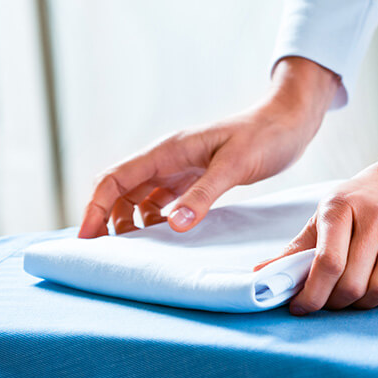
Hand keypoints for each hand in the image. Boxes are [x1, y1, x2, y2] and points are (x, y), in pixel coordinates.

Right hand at [77, 57, 339, 237]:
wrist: (290, 122)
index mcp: (168, 151)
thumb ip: (203, 195)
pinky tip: (166, 237)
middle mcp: (169, 158)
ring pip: (142, 197)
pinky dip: (158, 219)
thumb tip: (172, 225)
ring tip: (135, 252)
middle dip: (108, 220)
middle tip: (108, 256)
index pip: (115, 179)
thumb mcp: (234, 166)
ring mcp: (183, 167)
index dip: (95, 208)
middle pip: (121, 191)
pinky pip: (166, 200)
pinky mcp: (199, 176)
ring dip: (133, 222)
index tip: (87, 240)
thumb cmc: (265, 137)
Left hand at [253, 140, 377, 313]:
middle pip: (353, 282)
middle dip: (336, 303)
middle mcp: (376, 215)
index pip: (327, 262)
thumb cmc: (365, 197)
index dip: (312, 294)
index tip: (302, 307)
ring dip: (364, 304)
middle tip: (330, 302)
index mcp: (342, 206)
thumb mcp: (330, 210)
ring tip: (356, 297)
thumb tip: (260, 274)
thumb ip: (299, 246)